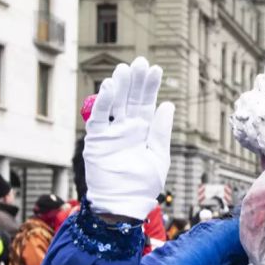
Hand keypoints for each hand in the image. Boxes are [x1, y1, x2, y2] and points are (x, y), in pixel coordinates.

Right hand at [83, 57, 173, 219]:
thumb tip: (167, 104)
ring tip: (125, 69)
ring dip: (119, 86)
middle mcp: (126, 127)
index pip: (146, 102)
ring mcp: (111, 132)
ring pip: (114, 104)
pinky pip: (99, 118)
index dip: (150, 86)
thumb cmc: (144, 183)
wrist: (125, 203)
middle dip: (135, 81)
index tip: (156, 69)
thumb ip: (161, 131)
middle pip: (130, 98)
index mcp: (143, 130)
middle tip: (140, 62)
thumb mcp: (159, 155)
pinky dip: (103, 103)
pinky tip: (111, 87)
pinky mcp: (97, 140)